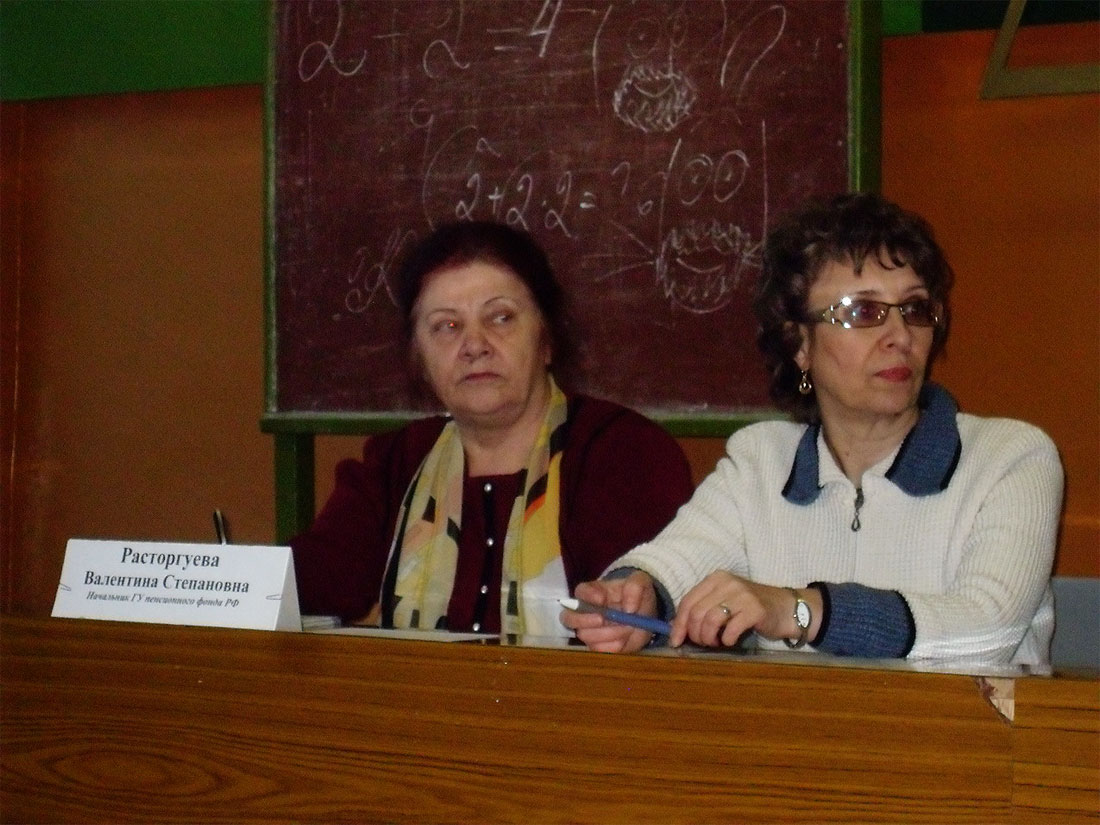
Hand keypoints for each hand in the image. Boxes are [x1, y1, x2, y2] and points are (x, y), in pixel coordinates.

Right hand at [559, 571, 658, 652]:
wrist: (644, 616)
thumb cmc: (637, 595)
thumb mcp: (641, 582)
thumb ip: (635, 587)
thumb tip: (629, 608)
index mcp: (594, 591)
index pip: (581, 591)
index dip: (587, 596)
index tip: (601, 598)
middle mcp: (586, 612)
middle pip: (568, 618)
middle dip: (583, 620)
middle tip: (602, 619)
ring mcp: (590, 631)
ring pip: (585, 636)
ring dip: (609, 633)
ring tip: (628, 627)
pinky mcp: (598, 646)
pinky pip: (600, 650)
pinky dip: (615, 645)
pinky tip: (625, 638)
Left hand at [670, 571, 797, 647]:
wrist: (785, 608)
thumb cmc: (749, 608)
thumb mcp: (723, 602)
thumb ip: (701, 610)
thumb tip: (675, 628)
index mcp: (715, 579)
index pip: (687, 601)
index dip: (679, 624)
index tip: (675, 642)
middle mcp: (727, 582)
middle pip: (696, 612)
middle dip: (695, 634)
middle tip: (703, 643)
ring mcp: (742, 594)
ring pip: (711, 620)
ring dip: (709, 638)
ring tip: (716, 642)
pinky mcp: (755, 609)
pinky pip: (731, 629)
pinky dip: (726, 639)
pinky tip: (730, 641)